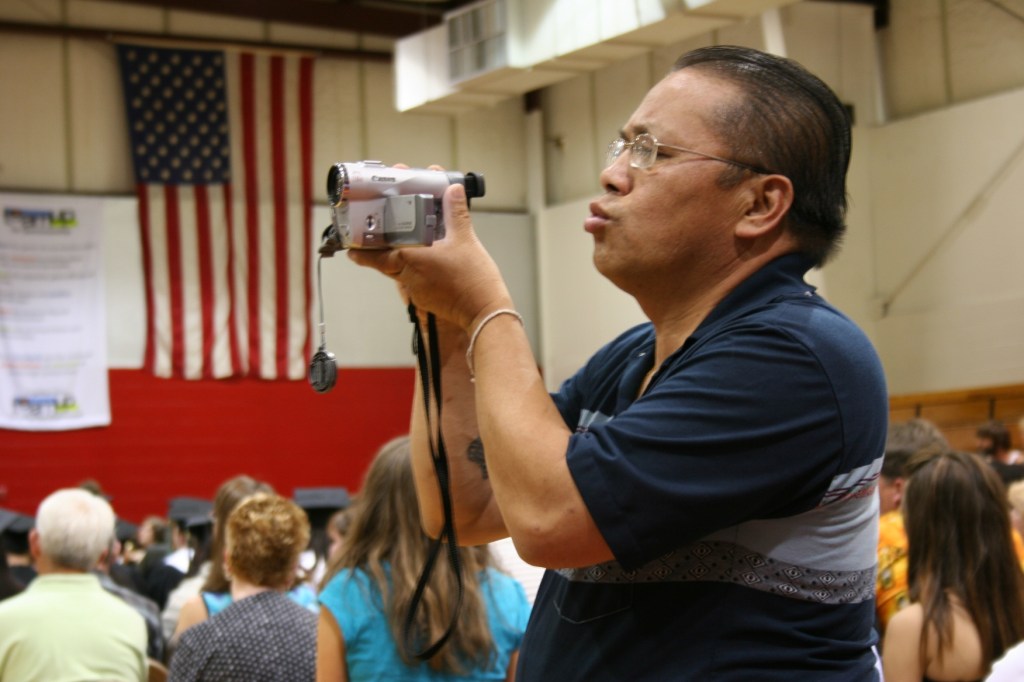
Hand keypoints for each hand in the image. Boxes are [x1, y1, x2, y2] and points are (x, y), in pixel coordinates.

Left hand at [347, 181, 513, 334]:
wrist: (486, 312)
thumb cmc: (474, 281)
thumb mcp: (465, 239)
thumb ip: (455, 212)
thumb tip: (452, 190)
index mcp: (410, 259)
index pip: (375, 255)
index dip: (362, 249)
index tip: (352, 244)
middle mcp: (408, 277)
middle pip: (384, 262)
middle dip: (381, 248)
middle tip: (381, 233)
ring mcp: (417, 291)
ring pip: (399, 271)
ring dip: (401, 258)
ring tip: (409, 241)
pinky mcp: (427, 299)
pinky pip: (414, 280)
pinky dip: (416, 268)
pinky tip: (428, 259)